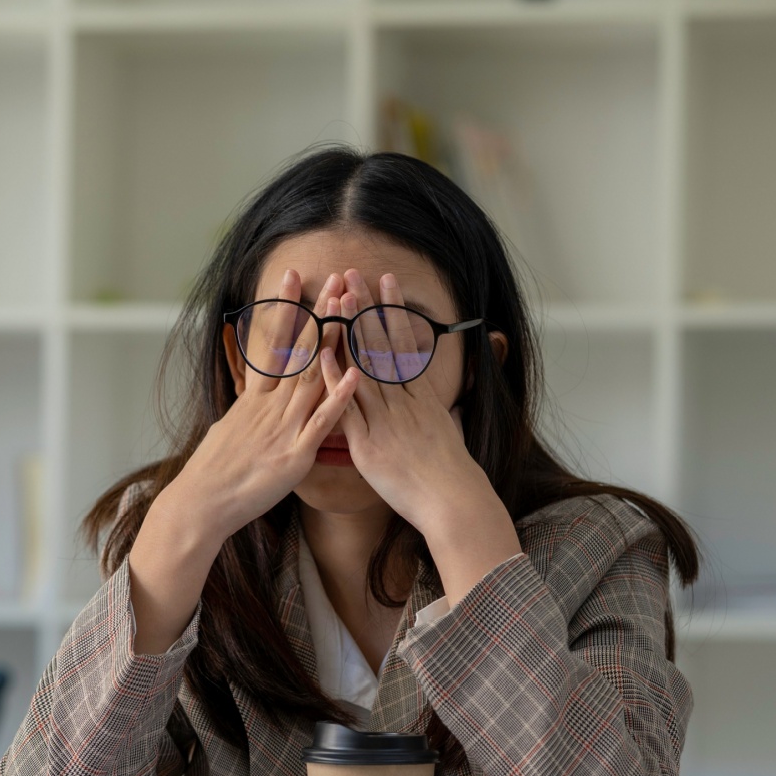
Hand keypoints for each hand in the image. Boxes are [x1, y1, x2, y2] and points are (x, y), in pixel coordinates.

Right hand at [164, 268, 359, 543]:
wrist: (201, 503)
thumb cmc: (214, 472)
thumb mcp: (229, 429)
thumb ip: (248, 410)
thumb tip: (251, 398)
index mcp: (255, 399)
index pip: (273, 343)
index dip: (285, 308)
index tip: (293, 276)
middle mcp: (270, 406)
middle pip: (300, 350)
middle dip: (319, 312)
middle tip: (334, 278)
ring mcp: (284, 427)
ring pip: (313, 376)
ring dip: (334, 341)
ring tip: (350, 308)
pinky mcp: (295, 454)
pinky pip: (321, 422)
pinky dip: (339, 397)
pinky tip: (355, 374)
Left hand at [321, 269, 521, 604]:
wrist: (452, 502)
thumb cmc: (451, 474)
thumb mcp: (447, 432)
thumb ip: (434, 411)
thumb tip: (434, 400)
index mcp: (421, 396)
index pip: (404, 343)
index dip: (392, 311)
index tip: (384, 282)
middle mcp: (403, 401)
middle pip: (382, 345)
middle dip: (366, 308)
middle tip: (353, 274)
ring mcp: (385, 419)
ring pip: (364, 366)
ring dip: (349, 331)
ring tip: (337, 298)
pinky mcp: (368, 443)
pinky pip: (348, 406)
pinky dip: (334, 379)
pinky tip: (322, 354)